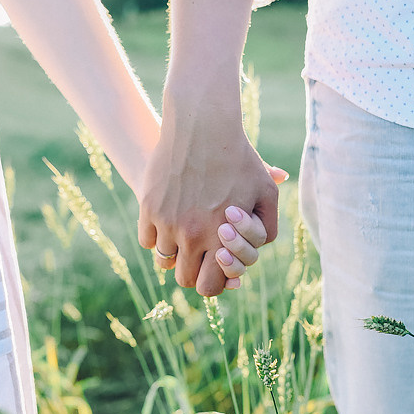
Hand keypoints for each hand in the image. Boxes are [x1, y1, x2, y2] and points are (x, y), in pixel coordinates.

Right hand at [137, 104, 281, 296]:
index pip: (210, 288)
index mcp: (222, 239)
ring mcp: (167, 223)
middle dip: (193, 271)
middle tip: (198, 255)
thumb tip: (254, 254)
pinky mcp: (148, 208)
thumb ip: (266, 228)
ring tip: (183, 234)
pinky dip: (156, 237)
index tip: (213, 269)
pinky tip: (168, 221)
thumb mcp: (265, 192)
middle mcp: (193, 236)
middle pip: (184, 279)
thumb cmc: (239, 159)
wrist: (203, 126)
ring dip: (174, 253)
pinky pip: (147, 240)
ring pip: (163, 260)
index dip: (213, 284)